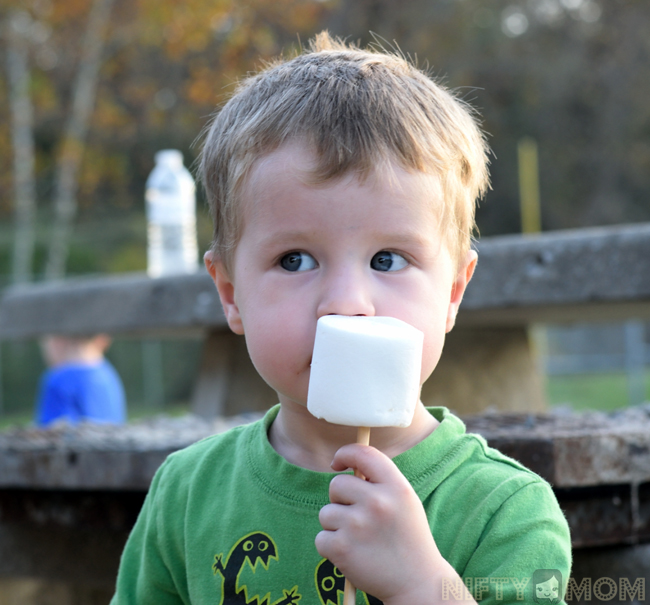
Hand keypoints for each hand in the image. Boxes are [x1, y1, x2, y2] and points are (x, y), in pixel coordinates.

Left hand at [315, 443, 468, 604]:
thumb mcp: (404, 501)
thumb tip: (346, 464)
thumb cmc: (407, 537)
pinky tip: (352, 554)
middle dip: (341, 499)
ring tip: (359, 539)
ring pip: (326, 512)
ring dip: (336, 525)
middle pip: (336, 484)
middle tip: (357, 517)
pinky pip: (321, 538)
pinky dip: (331, 547)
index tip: (338, 463)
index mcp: (396, 487)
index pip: (363, 453)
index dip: (345, 454)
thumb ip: (380, 480)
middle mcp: (377, 502)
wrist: (417, 583)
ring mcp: (358, 525)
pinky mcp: (341, 548)